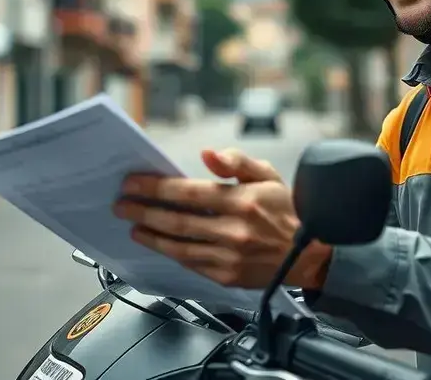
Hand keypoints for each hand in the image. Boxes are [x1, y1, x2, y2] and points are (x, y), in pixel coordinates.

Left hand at [113, 148, 330, 289]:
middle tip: (122, 205)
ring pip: (178, 246)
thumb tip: (208, 155)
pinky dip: (171, 253)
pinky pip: (190, 264)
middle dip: (143, 211)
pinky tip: (159, 243)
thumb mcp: (267, 175)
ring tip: (134, 227)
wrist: (309, 255)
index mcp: (242, 201)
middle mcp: (233, 230)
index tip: (132, 183)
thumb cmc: (286, 211)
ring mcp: (229, 257)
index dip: (155, 187)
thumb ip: (236, 161)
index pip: (187, 192)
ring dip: (151, 236)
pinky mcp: (227, 276)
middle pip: (176, 220)